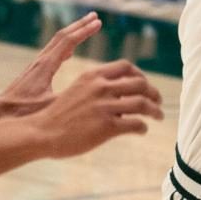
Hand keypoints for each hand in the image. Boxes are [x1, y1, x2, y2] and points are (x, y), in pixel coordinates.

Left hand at [0, 12, 102, 115]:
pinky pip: (53, 52)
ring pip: (56, 42)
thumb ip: (69, 98)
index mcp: (46, 65)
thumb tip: (91, 91)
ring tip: (84, 28)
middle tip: (94, 16)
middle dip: (79, 25)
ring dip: (72, 33)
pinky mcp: (34, 72)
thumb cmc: (22, 111)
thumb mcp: (48, 106)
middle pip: (62, 36)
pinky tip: (70, 53)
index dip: (84, 31)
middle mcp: (41, 60)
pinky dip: (65, 46)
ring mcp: (37, 65)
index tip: (99, 22)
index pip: (68, 41)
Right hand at [35, 60, 163, 156]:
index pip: (126, 67)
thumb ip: (97, 87)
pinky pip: (136, 124)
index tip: (145, 85)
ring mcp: (105, 106)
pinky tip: (142, 130)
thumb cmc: (59, 115)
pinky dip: (143, 127)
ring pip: (143, 103)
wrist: (42, 132)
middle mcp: (101, 87)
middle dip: (153, 93)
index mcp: (93, 75)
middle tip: (158, 102)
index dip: (140, 75)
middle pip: (140, 83)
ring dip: (155, 110)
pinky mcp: (107, 127)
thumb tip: (121, 93)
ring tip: (159, 116)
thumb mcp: (77, 90)